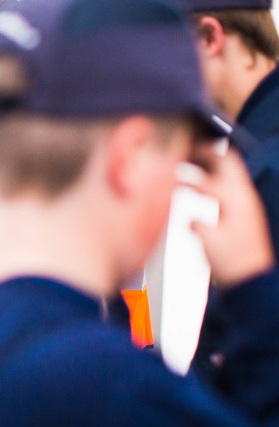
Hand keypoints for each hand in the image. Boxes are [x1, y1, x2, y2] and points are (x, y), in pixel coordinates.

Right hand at [187, 147, 275, 288]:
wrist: (251, 278)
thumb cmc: (234, 263)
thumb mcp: (210, 242)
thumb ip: (197, 224)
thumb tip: (189, 217)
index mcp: (235, 200)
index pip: (211, 175)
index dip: (190, 168)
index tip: (175, 163)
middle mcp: (244, 198)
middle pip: (228, 163)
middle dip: (209, 153)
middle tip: (191, 148)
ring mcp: (246, 205)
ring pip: (231, 173)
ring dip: (213, 165)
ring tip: (196, 161)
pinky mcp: (243, 214)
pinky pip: (229, 187)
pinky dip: (215, 181)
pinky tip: (203, 189)